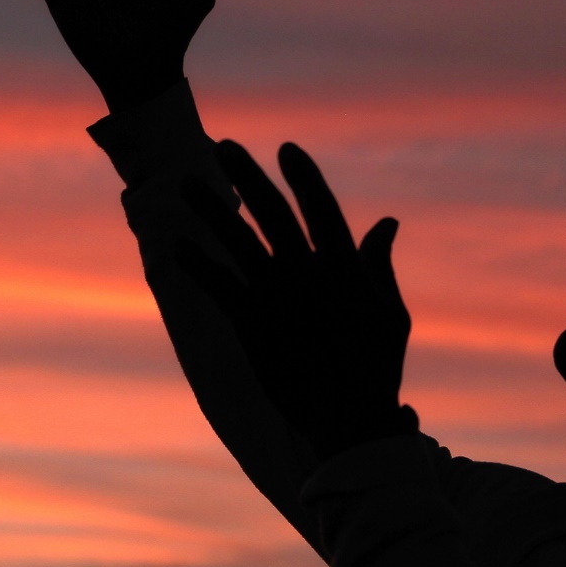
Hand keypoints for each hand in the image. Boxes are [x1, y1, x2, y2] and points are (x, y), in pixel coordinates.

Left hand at [178, 140, 413, 459]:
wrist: (348, 420)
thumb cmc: (375, 366)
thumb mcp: (389, 310)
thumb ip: (379, 262)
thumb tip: (386, 221)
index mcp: (345, 266)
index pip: (321, 207)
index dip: (303, 176)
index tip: (285, 148)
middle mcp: (308, 273)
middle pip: (272, 212)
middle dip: (246, 175)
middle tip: (224, 145)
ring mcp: (276, 297)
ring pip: (237, 239)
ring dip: (210, 208)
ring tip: (186, 182)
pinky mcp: (250, 324)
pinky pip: (216, 284)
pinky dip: (195, 262)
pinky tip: (175, 242)